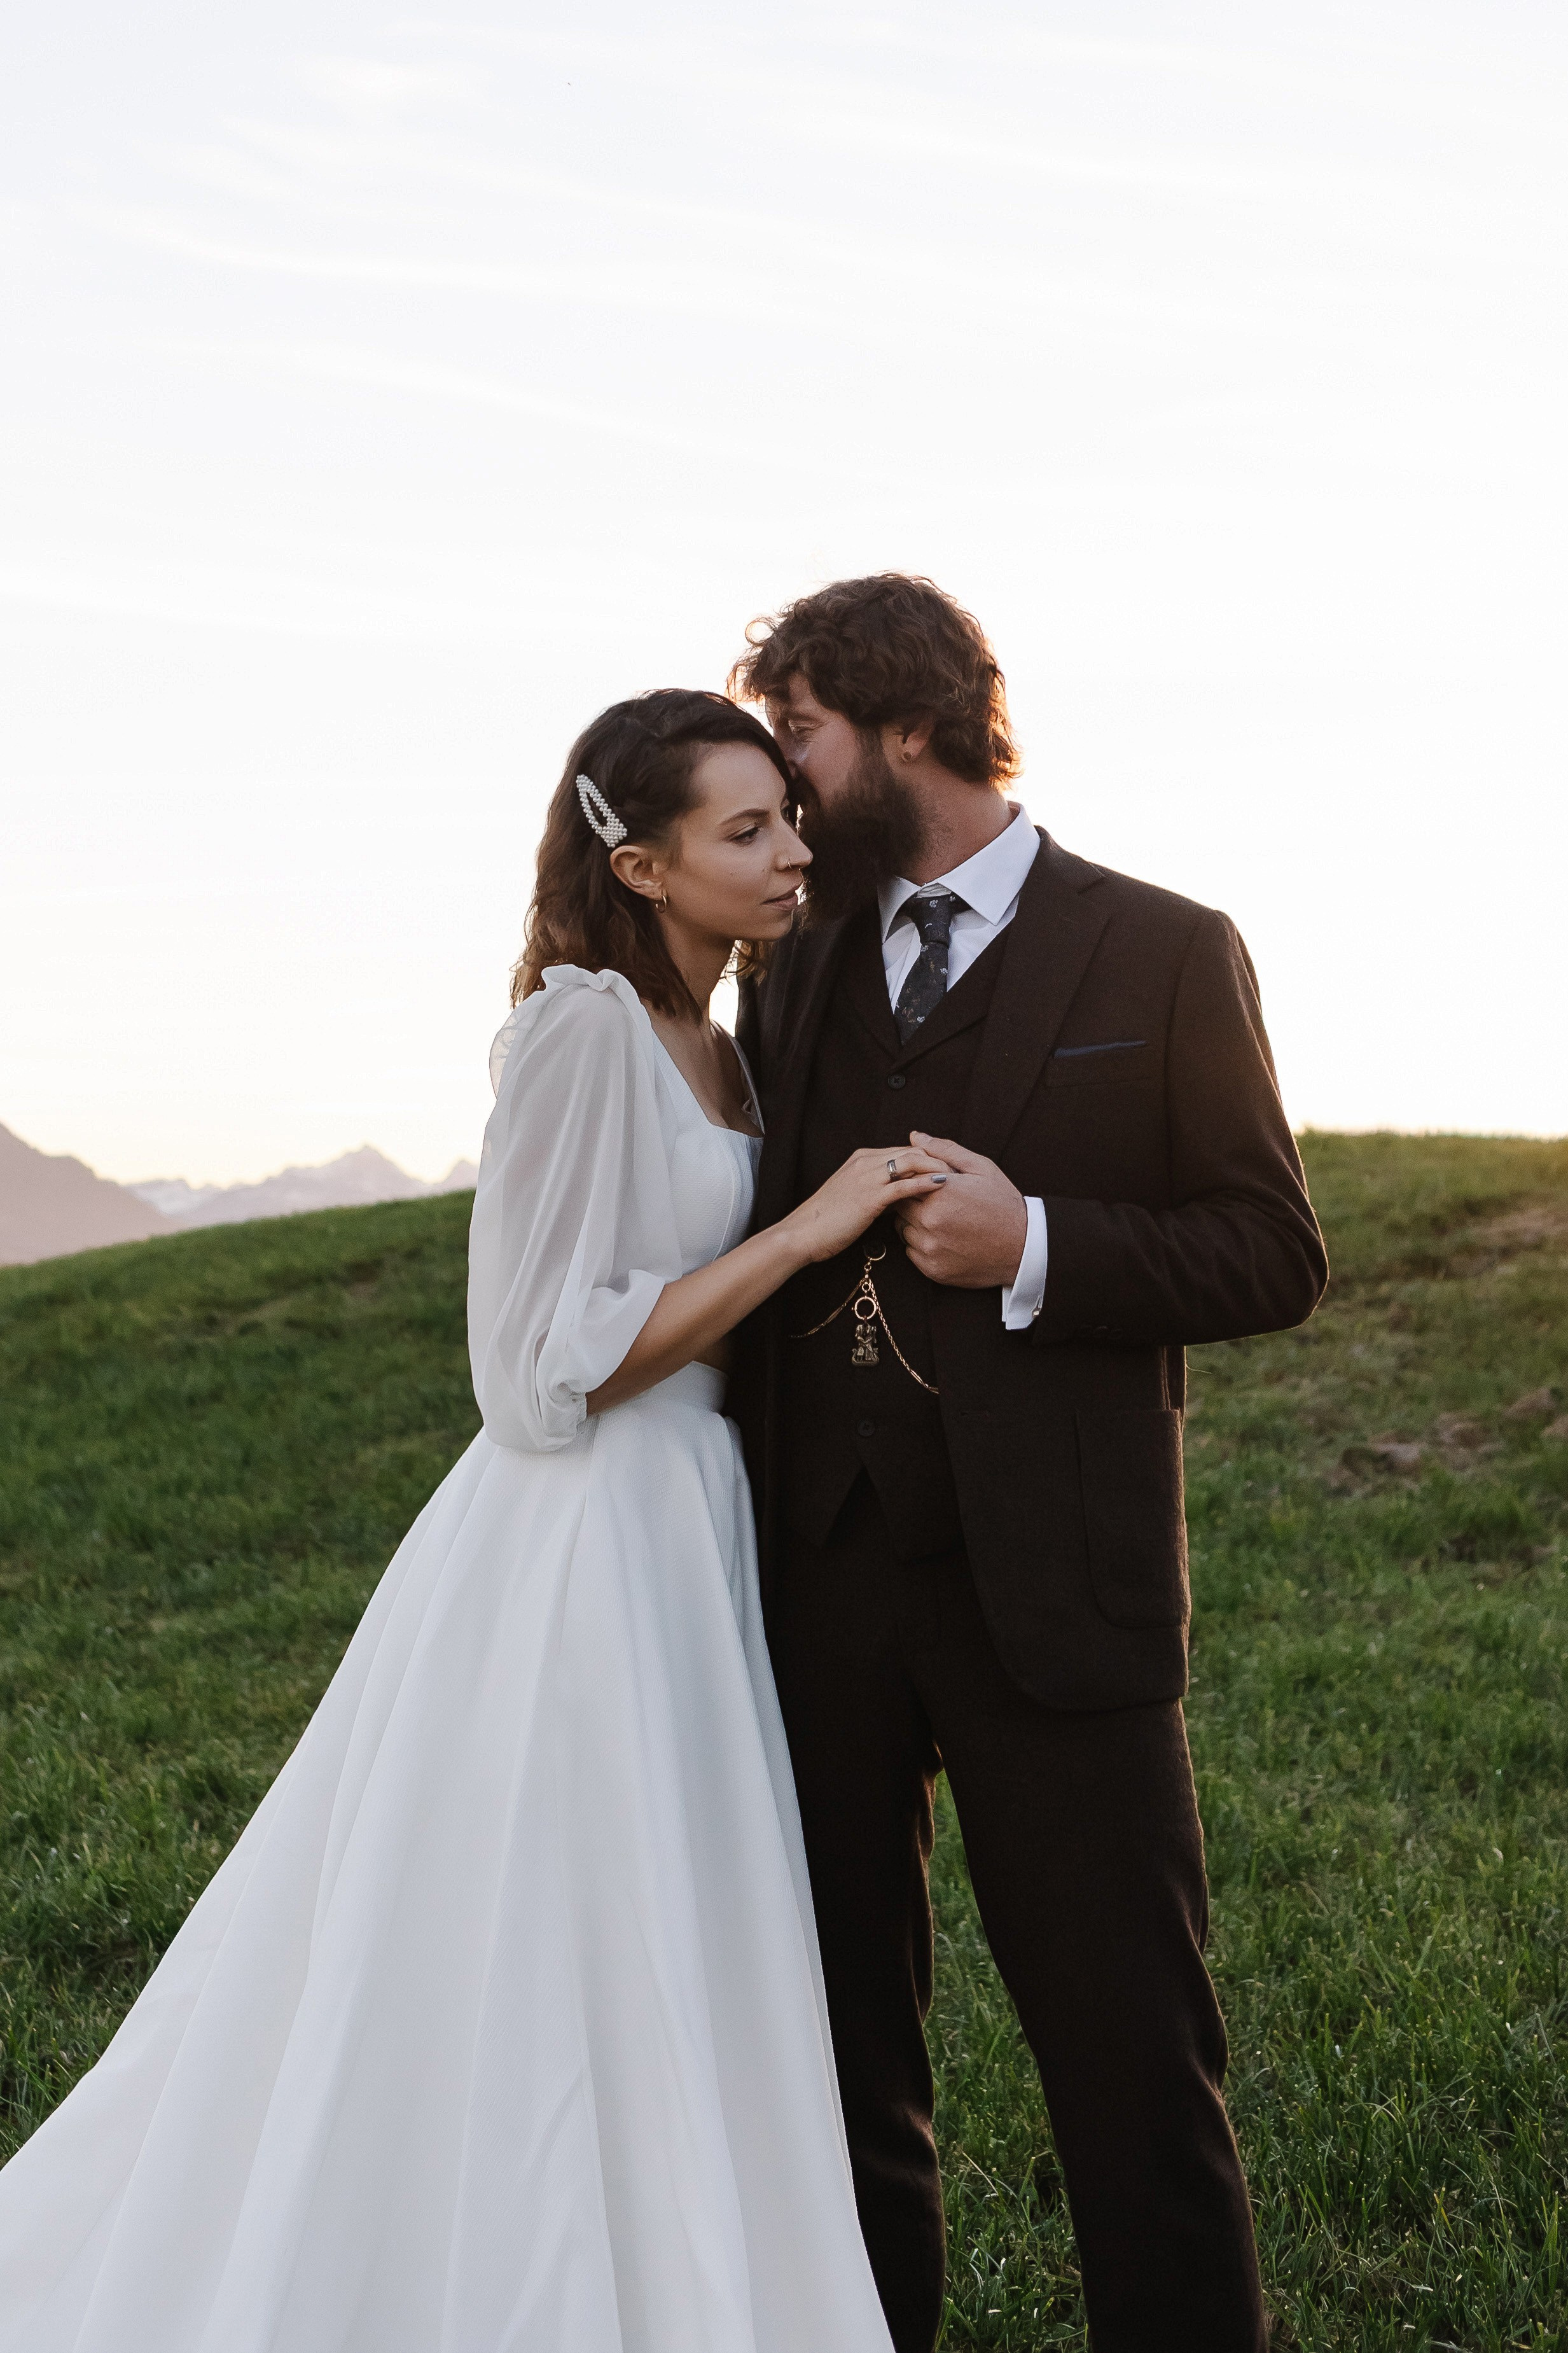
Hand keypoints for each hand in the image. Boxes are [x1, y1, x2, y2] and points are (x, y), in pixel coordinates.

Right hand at [783, 1147, 949, 1264]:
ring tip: (959, 1177)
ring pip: (910, 1162)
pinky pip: (903, 1184)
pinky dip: (925, 1183)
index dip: (929, 1157)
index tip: (950, 1167)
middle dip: (939, 1158)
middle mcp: (865, 1162)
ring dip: (937, 1167)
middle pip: (911, 1150)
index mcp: (862, 1159)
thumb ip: (877, 1191)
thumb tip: (901, 1197)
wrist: (803, 1233)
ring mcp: (867, 1177)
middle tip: (962, 1170)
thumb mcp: (854, 1198)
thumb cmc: (828, 1221)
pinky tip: (943, 1187)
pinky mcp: (869, 1197)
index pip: (904, 1149)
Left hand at [893, 1131, 1026, 1288]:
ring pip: (903, 1229)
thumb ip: (945, 1150)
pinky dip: (922, 1244)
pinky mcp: (932, 1269)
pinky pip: (911, 1251)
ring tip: (942, 1220)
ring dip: (915, 1223)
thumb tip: (914, 1136)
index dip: (914, 1180)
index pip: (905, 1180)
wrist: (1024, 1248)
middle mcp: (931, 1221)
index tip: (929, 1184)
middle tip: (936, 1202)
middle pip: (900, 1204)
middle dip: (913, 1200)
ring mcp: (930, 1247)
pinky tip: (944, 1238)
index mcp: (941, 1192)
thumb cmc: (1003, 1204)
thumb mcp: (981, 1168)